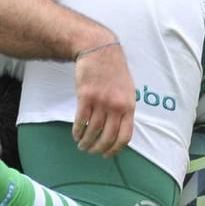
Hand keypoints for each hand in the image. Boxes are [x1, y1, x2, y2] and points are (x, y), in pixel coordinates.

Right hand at [72, 41, 134, 158]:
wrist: (99, 50)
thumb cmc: (113, 72)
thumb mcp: (127, 90)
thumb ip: (124, 109)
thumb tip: (119, 130)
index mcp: (129, 106)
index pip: (125, 136)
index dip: (115, 150)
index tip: (106, 155)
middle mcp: (116, 106)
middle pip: (107, 137)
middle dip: (97, 149)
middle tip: (90, 151)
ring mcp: (101, 101)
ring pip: (93, 131)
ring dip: (86, 142)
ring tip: (81, 145)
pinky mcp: (86, 96)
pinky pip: (81, 121)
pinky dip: (78, 131)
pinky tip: (76, 134)